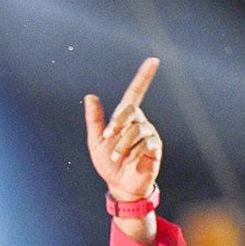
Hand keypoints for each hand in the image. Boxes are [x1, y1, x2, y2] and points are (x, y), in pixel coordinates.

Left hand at [84, 56, 162, 201]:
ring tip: (117, 157)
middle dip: (116, 124)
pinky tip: (130, 160)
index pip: (136, 93)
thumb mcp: (95, 141)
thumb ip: (94, 119)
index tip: (153, 60)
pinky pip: (145, 143)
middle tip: (107, 138)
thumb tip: (90, 96)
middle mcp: (140, 122)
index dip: (144, 76)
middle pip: (130, 111)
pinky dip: (133, 152)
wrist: (119, 185)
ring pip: (135, 129)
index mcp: (125, 118)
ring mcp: (149, 134)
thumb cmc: (108, 163)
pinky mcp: (155, 148)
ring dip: (122, 144)